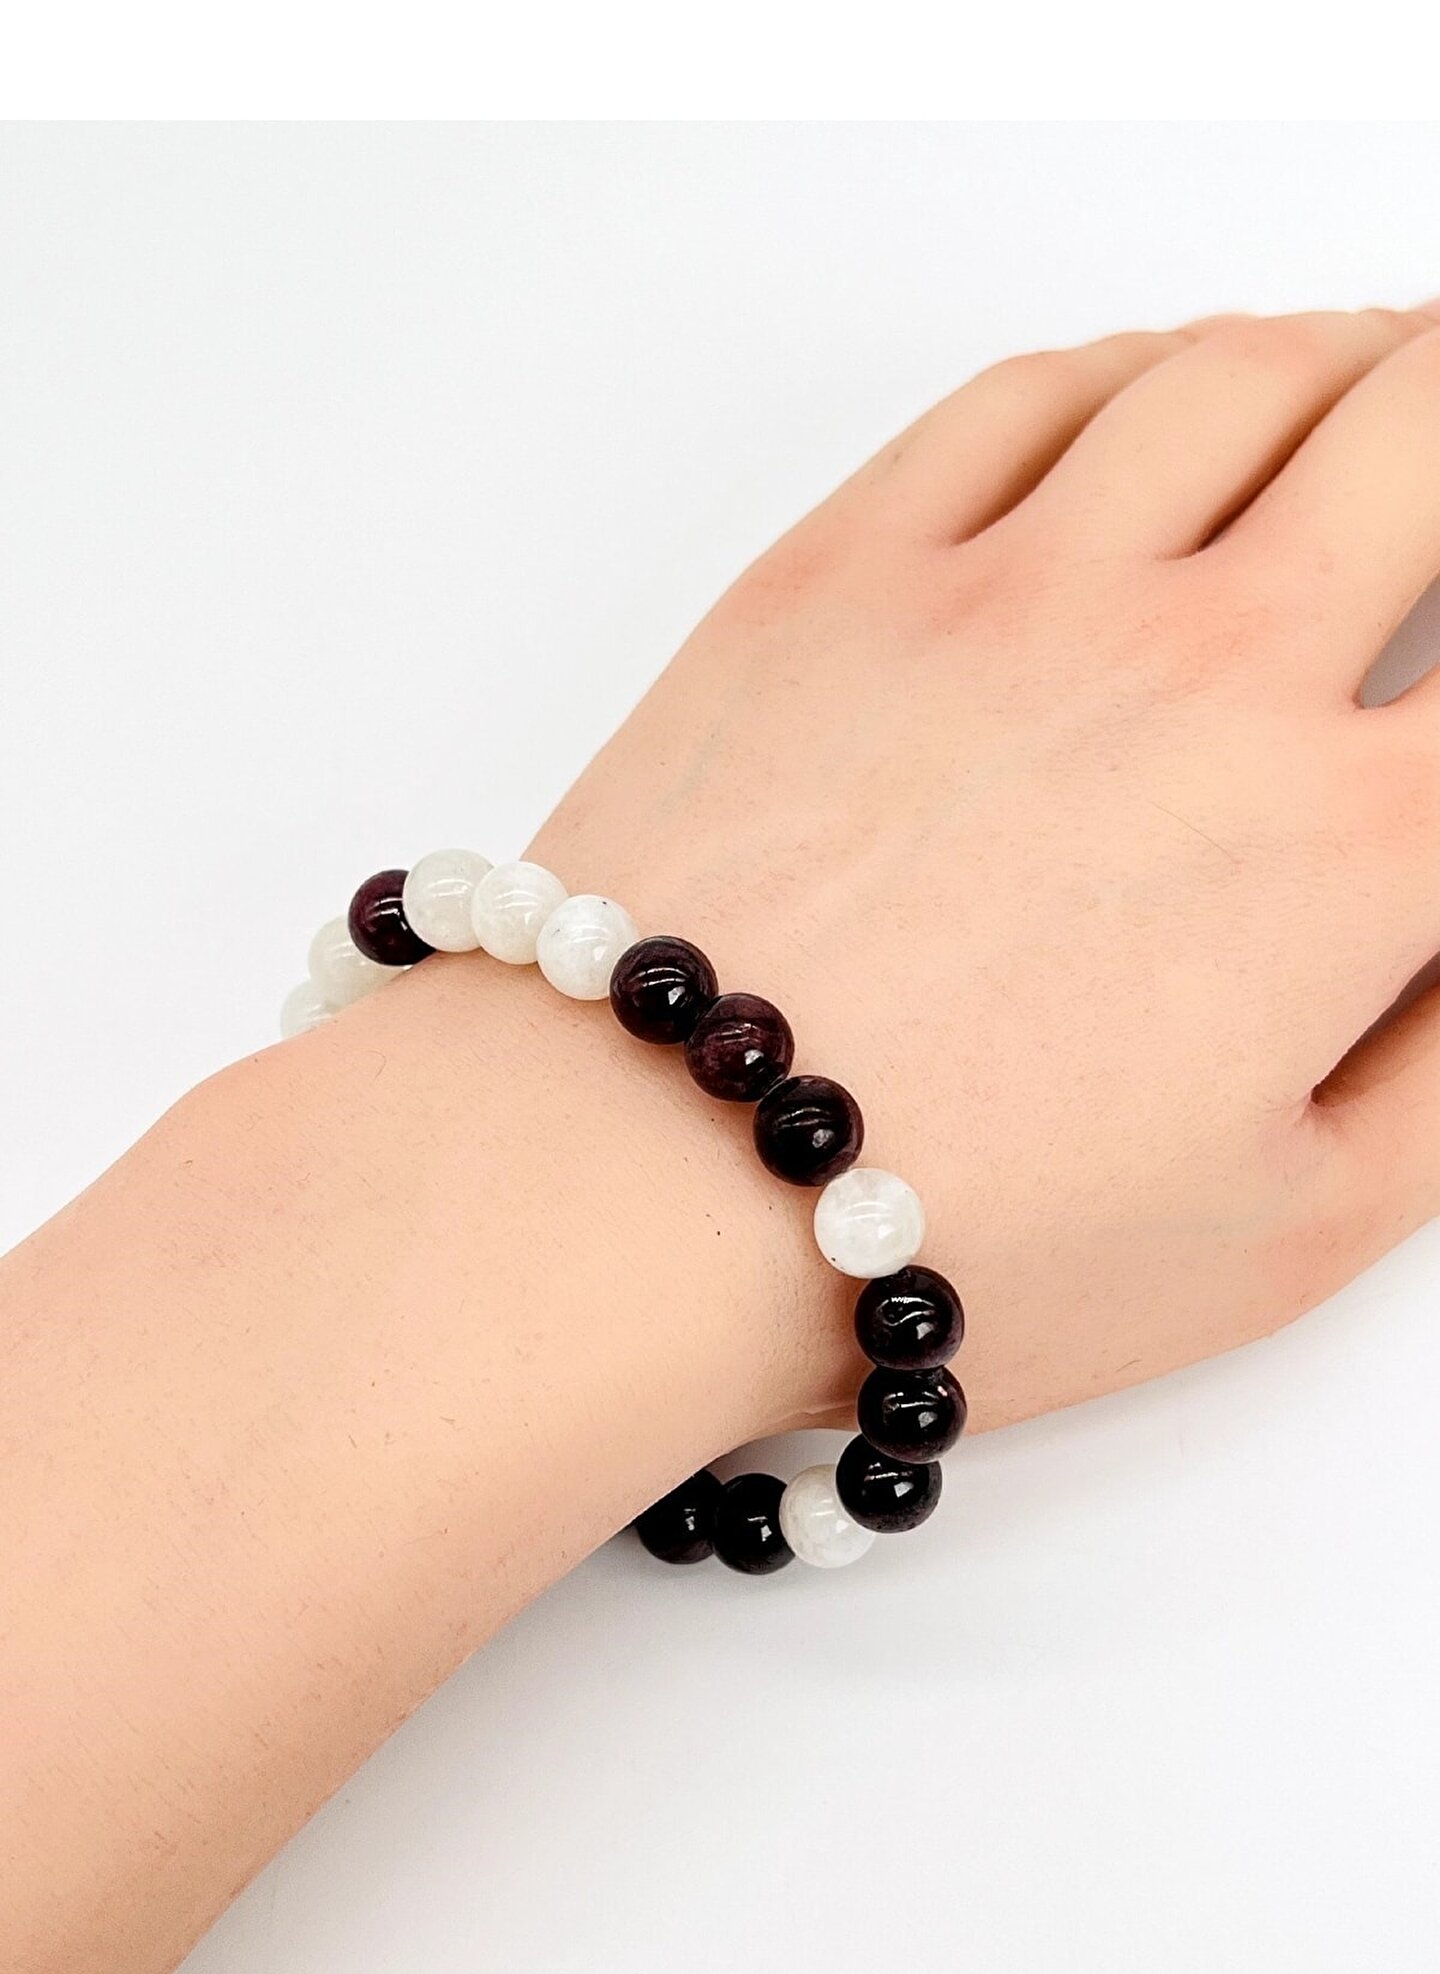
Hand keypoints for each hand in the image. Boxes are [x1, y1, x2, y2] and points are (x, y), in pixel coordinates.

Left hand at [536, 308, 1439, 1428]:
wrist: (641, 1183)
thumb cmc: (947, 1235)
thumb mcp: (1289, 1230)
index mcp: (1344, 841)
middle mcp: (1204, 669)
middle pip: (1418, 427)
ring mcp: (1013, 590)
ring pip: (1234, 372)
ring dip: (1340, 353)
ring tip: (1369, 375)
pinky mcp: (845, 568)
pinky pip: (1028, 393)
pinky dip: (1129, 366)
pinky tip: (1155, 397)